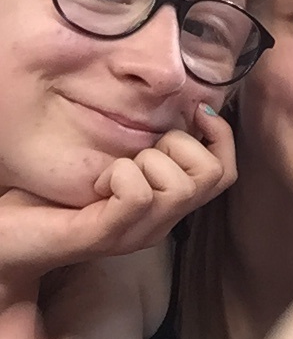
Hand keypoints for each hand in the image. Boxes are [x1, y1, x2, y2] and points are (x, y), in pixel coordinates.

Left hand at [0, 105, 235, 296]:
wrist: (7, 238)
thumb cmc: (53, 193)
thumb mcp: (111, 159)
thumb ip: (145, 140)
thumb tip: (181, 100)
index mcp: (165, 206)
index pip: (225, 174)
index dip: (220, 135)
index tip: (194, 111)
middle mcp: (159, 224)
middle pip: (212, 177)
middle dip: (179, 144)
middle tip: (140, 150)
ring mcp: (135, 233)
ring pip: (180, 187)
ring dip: (147, 160)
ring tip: (115, 168)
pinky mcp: (106, 236)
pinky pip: (139, 195)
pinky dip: (121, 174)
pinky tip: (98, 182)